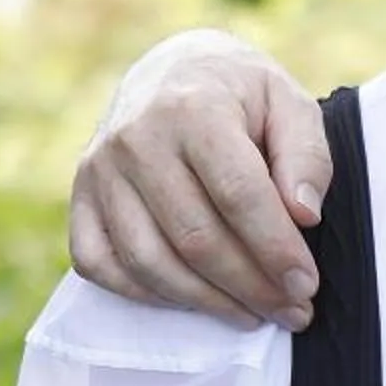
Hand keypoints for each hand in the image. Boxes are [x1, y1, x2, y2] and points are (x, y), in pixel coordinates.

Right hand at [69, 30, 329, 326]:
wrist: (173, 70)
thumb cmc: (243, 95)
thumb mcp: (290, 104)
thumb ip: (306, 157)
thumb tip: (304, 217)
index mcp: (194, 108)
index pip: (238, 194)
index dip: (275, 248)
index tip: (306, 284)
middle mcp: (135, 140)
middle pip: (194, 237)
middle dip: (250, 285)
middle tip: (294, 311)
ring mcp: (98, 171)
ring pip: (148, 260)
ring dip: (207, 301)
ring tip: (256, 315)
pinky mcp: (79, 198)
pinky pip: (101, 264)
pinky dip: (148, 294)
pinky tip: (197, 301)